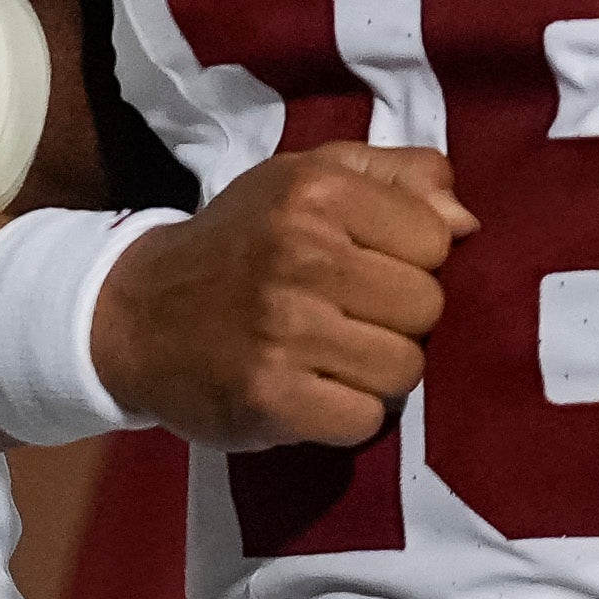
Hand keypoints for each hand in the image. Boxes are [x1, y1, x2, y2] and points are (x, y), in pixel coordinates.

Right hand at [92, 145, 466, 452]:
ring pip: (405, 369)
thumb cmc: (238, 243)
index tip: (361, 266)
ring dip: (374, 372)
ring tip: (329, 356)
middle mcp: (301, 254)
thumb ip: (394, 178)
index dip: (408, 258)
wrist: (130, 314)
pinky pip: (364, 420)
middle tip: (344, 317)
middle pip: (427, 308)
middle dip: (395, 319)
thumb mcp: (303, 181)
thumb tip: (467, 222)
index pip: (436, 239)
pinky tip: (309, 392)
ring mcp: (284, 329)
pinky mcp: (270, 396)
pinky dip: (344, 416)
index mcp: (316, 191)